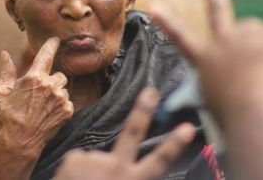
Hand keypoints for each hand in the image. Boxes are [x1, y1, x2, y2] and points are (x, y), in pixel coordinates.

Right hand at [0, 37, 73, 154]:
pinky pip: (68, 103)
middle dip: (52, 81)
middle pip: (59, 75)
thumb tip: (5, 54)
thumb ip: (6, 72)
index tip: (56, 40)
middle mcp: (50, 86)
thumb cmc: (7, 117)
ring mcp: (60, 99)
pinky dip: (61, 106)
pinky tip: (49, 115)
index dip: (51, 45)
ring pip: (64, 89)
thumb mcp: (0, 93)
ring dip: (57, 94)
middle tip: (40, 94)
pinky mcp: (67, 111)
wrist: (19, 142)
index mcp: (34, 78)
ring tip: (43, 107)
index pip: (46, 55)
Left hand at [55, 87, 194, 179]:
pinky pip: (78, 159)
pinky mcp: (74, 157)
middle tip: (151, 91)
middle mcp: (117, 169)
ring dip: (91, 170)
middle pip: (133, 134)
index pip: (159, 163)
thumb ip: (131, 175)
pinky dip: (74, 170)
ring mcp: (95, 161)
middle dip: (143, 112)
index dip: (175, 145)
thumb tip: (135, 167)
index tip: (188, 127)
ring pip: (97, 156)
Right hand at [151, 0, 262, 122]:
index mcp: (204, 59)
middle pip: (218, 10)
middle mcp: (220, 41)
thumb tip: (234, 77)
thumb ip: (220, 81)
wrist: (253, 112)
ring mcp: (243, 34)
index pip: (181, 37)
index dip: (167, 21)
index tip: (155, 6)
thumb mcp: (215, 100)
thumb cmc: (234, 115)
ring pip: (259, 30)